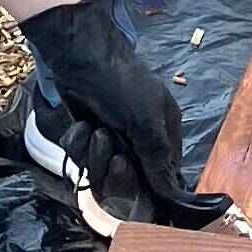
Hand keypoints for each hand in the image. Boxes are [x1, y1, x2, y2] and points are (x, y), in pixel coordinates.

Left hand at [19, 0, 188, 210]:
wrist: (78, 55)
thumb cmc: (121, 84)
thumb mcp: (146, 122)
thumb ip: (158, 161)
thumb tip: (173, 196)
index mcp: (164, 132)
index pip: (164, 176)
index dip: (149, 185)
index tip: (137, 182)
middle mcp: (139, 138)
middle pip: (128, 178)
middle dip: (115, 167)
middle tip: (113, 150)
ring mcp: (111, 136)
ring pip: (100, 169)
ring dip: (94, 152)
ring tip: (94, 128)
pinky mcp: (85, 133)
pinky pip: (80, 155)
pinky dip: (77, 141)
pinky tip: (80, 123)